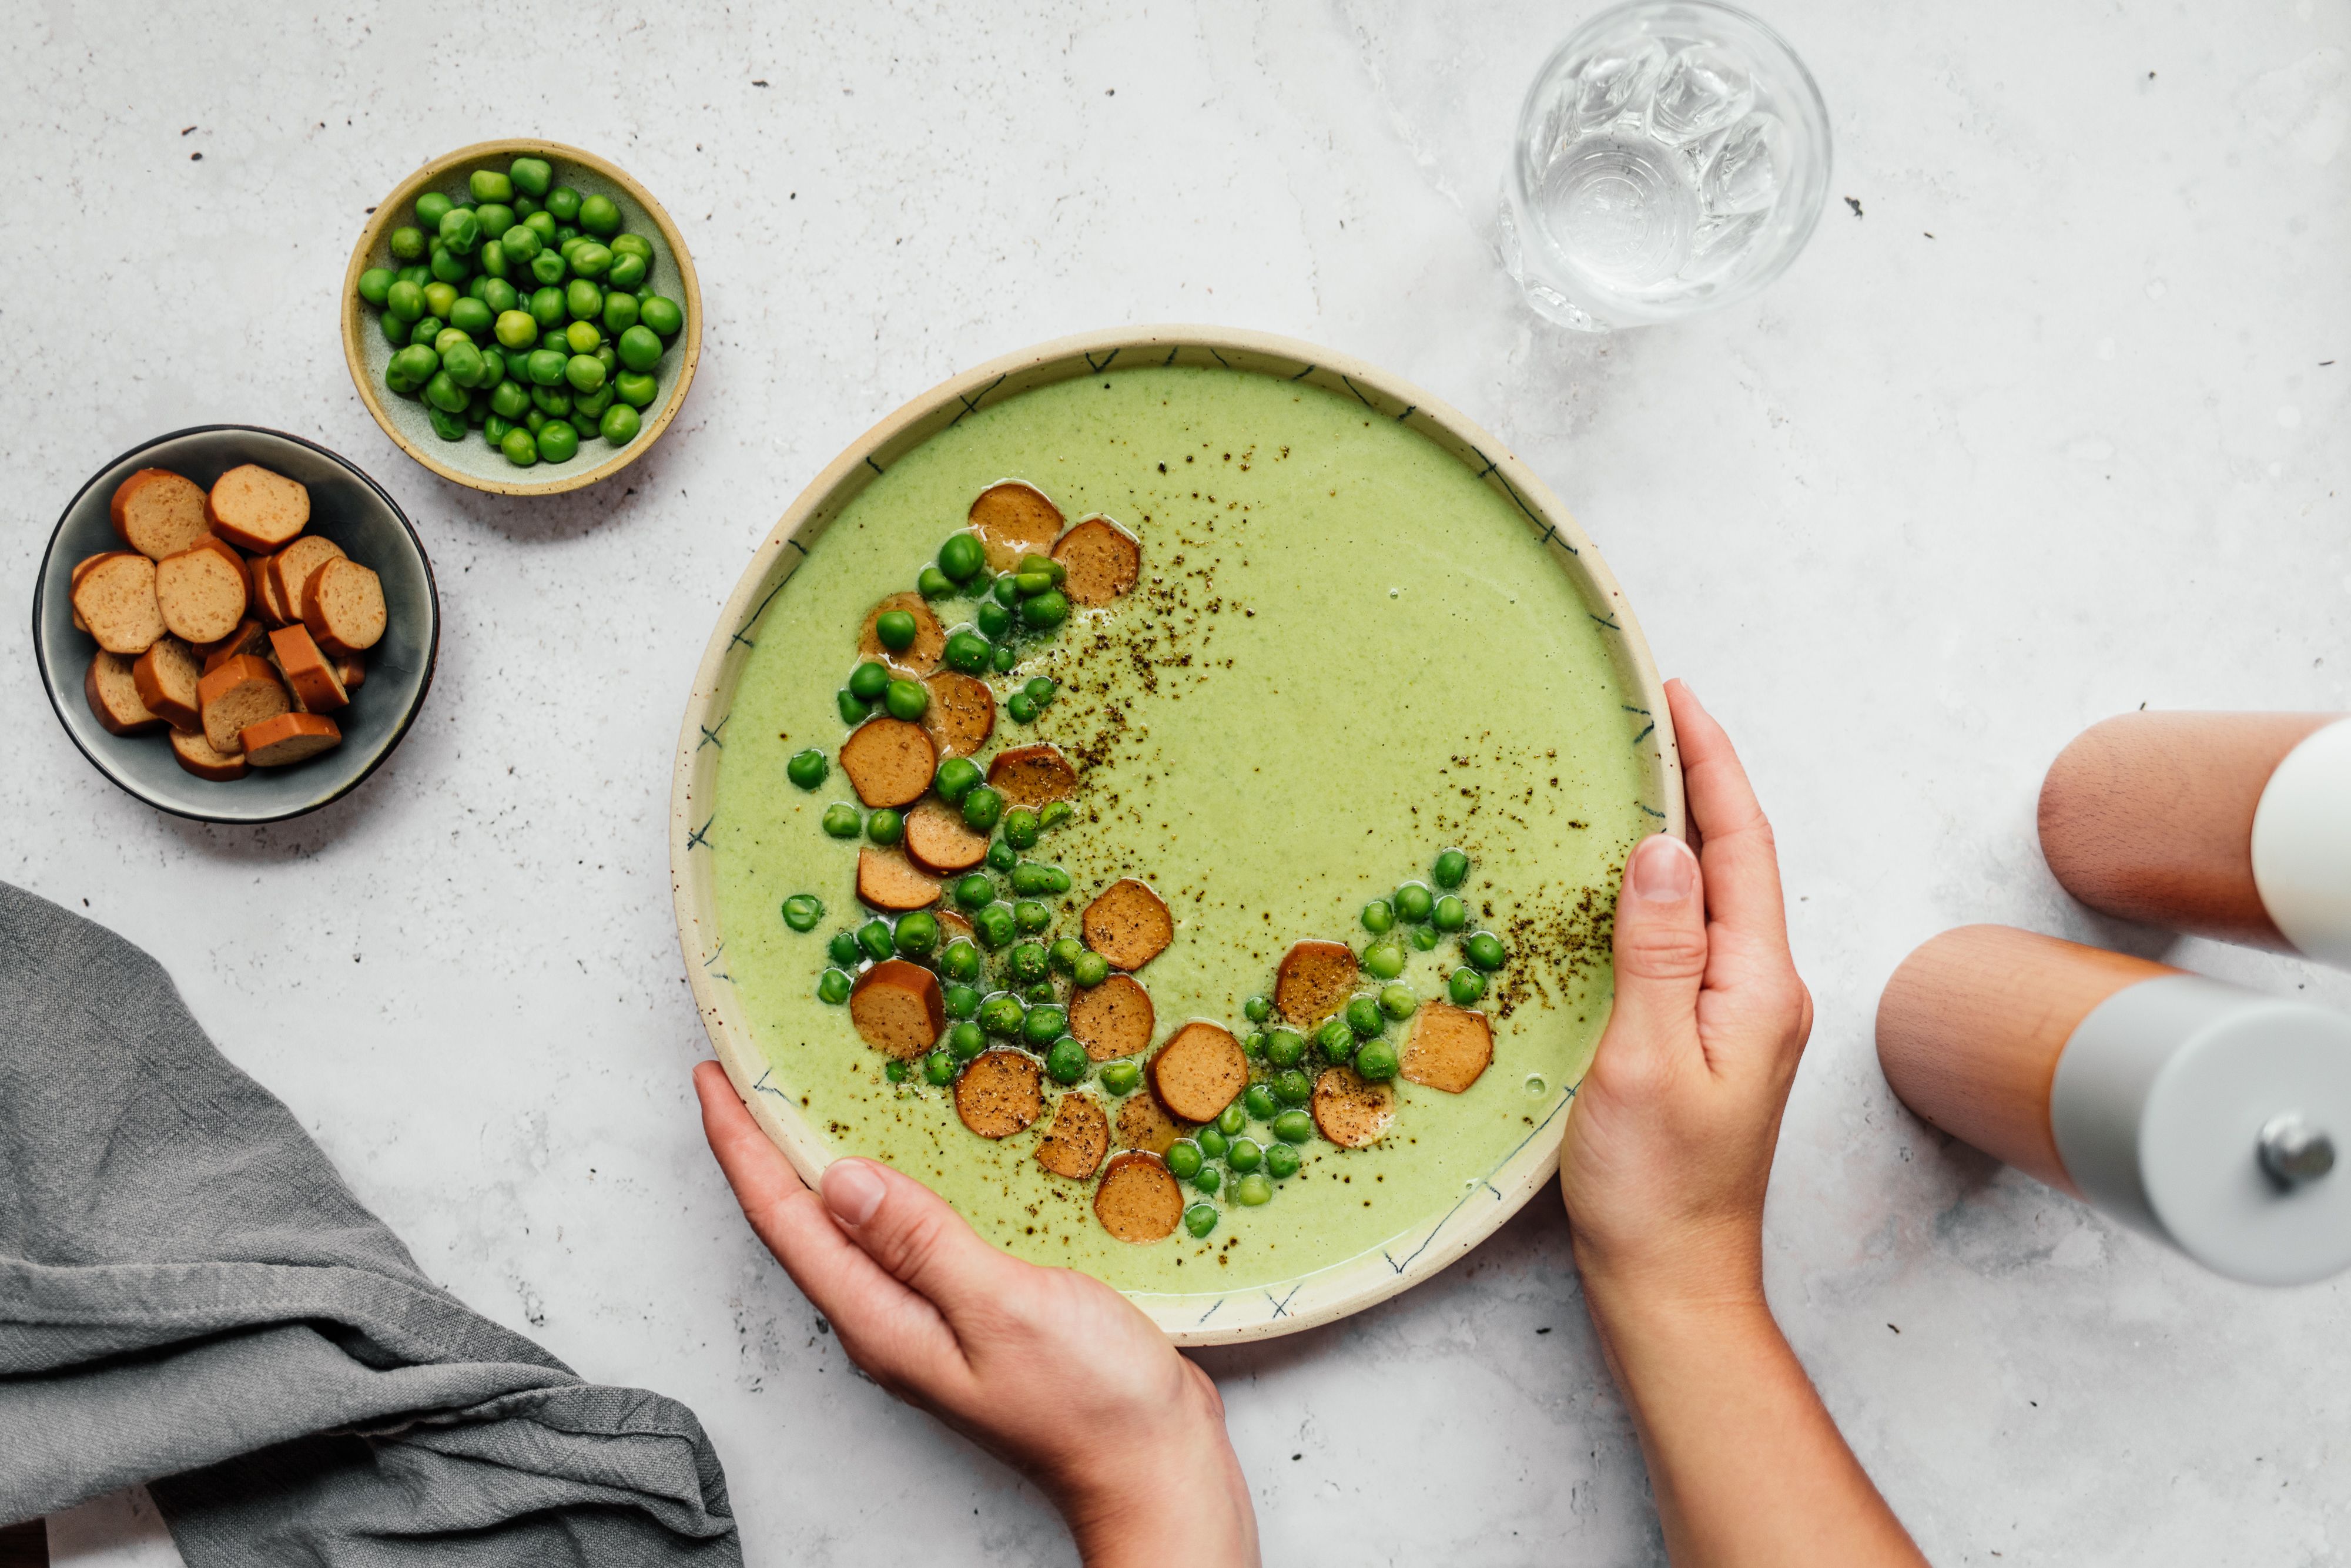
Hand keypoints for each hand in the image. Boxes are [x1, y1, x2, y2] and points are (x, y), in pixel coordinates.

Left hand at [694, 1063, 1258, 1567]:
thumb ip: (921, 1243)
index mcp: (881, 1321)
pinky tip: (906, 1159)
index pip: (785, 1221)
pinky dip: (886, 1185)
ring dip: (817, 1162)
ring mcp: (927, 1319)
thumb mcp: (1003, 1309)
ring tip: (800, 1099)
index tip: (712, 1077)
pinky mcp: (970, 1311)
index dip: (742, 1145)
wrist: (1154, 1467)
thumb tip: (839, 1180)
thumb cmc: (1089, 1402)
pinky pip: (904, 1235)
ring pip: (849, 1228)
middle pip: (801, 1224)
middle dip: (762, 1147)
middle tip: (743, 1071)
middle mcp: (888, 1321)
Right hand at [1557, 682, 1923, 1567]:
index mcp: (1757, 987)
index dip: (1710, 765)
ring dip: (1681, 830)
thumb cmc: (1653, 1186)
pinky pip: (1689, 937)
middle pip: (1734, 860)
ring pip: (1713, 897)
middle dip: (1698, 780)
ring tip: (1635, 773)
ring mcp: (1737, 1018)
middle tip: (1648, 715)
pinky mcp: (1706, 1040)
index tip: (1675, 698)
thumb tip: (1663, 846)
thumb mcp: (1643, 1059)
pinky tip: (1624, 880)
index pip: (1740, 847)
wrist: (1670, 1281)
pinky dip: (1661, 888)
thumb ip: (1657, 949)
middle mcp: (1761, 993)